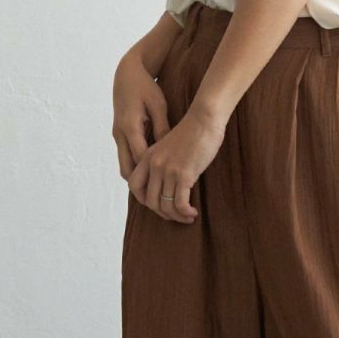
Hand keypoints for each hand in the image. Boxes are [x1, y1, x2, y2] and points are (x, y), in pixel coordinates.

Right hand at [112, 45, 171, 180]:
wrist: (126, 74)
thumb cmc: (146, 87)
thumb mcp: (159, 105)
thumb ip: (163, 128)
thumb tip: (170, 150)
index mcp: (130, 127)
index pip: (141, 160)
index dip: (154, 175)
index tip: (170, 185)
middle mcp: (120, 134)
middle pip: (128, 170)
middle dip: (142, 186)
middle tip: (161, 198)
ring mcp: (117, 135)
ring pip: (125, 167)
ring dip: (138, 180)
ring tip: (157, 191)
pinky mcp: (119, 134)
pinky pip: (126, 158)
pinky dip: (136, 169)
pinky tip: (152, 176)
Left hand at [127, 103, 224, 221]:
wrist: (204, 119)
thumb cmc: (193, 132)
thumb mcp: (169, 146)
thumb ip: (163, 161)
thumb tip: (167, 182)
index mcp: (148, 157)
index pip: (134, 185)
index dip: (144, 200)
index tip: (158, 204)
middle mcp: (154, 165)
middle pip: (150, 201)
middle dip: (163, 213)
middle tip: (176, 216)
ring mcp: (167, 170)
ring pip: (166, 205)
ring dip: (177, 216)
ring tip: (188, 217)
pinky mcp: (183, 175)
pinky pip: (180, 203)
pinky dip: (186, 212)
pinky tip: (193, 212)